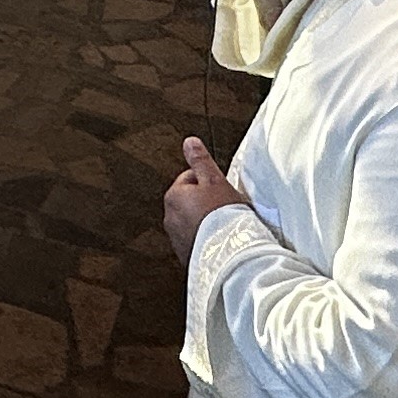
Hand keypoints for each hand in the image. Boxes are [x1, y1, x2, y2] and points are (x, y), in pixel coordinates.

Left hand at [164, 136, 246, 263]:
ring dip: (205, 221)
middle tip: (224, 207)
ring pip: (192, 221)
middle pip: (190, 200)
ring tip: (223, 225)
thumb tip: (189, 142)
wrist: (227, 255)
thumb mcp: (214, 180)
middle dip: (205, 201)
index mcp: (174, 196)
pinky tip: (219, 239)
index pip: (190, 178)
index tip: (221, 189)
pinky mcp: (185, 255)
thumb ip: (200, 160)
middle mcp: (169, 217)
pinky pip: (196, 240)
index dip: (209, 181)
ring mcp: (176, 238)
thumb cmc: (222, 217)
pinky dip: (205, 238)